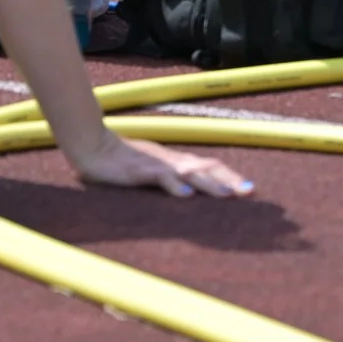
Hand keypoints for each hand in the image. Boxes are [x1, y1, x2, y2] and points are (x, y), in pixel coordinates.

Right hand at [67, 132, 253, 198]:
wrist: (90, 145)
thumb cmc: (120, 160)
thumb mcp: (151, 169)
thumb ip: (170, 177)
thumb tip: (191, 190)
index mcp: (176, 161)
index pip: (210, 166)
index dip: (231, 176)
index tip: (251, 189)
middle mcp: (172, 160)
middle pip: (207, 167)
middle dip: (230, 180)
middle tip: (251, 193)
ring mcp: (156, 164)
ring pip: (189, 172)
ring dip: (210, 184)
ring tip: (228, 196)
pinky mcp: (139, 170)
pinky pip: (160, 177)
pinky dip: (175, 185)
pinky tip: (186, 195)